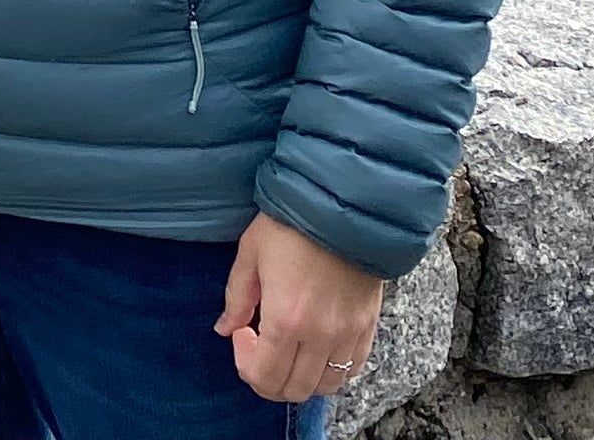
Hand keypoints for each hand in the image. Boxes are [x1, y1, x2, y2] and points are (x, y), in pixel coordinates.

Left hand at [216, 210, 384, 406]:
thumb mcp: (251, 253)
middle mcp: (320, 335)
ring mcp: (348, 334)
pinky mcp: (368, 325)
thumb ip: (236, 298)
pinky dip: (332, 370)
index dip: (244, 365)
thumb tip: (225, 329)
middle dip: (269, 379)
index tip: (242, 335)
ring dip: (301, 378)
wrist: (342, 203)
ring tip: (289, 350)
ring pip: (325, 386)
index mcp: (285, 319)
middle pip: (293, 389)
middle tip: (260, 348)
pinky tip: (317, 348)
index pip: (263, 376)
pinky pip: (352, 368)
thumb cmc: (291, 223)